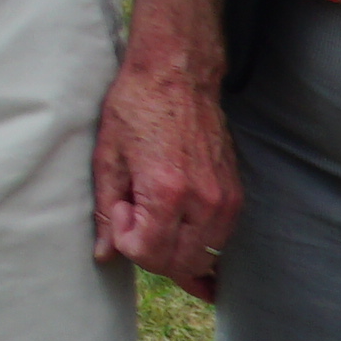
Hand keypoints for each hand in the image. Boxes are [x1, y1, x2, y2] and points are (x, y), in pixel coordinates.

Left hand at [94, 56, 243, 294]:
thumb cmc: (136, 108)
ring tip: (154, 216)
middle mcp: (204, 201)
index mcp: (167, 191)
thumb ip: (105, 210)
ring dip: (176, 253)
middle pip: (183, 265)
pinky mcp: (236, 194)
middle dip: (152, 255)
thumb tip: (105, 255)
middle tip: (134, 218)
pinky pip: (220, 238)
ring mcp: (226, 199)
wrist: (177, 75)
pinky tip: (176, 220)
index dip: (127, 242)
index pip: (151, 254)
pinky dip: (197, 242)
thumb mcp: (108, 157)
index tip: (120, 210)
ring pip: (205, 257)